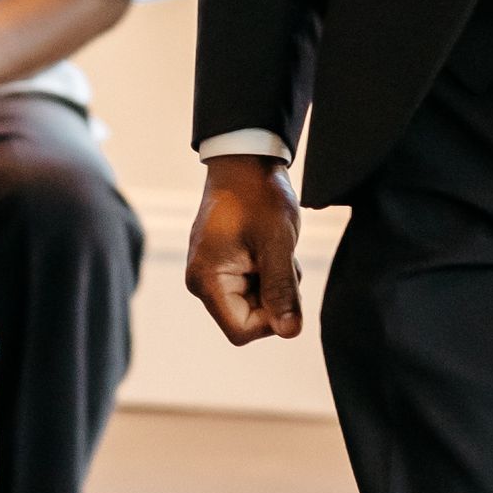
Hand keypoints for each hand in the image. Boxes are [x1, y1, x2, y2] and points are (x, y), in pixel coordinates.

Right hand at [186, 158, 303, 344]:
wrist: (246, 160)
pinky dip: (267, 274)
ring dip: (273, 285)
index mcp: (206, 280)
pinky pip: (249, 287)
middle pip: (247, 319)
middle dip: (274, 297)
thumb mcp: (277, 243)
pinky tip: (269, 248)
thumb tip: (290, 333)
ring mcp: (209, 273)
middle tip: (282, 259)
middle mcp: (201, 281)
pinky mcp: (221, 265)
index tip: (287, 286)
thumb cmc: (259, 196)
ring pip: (252, 304)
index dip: (271, 319)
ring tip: (276, 250)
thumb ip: (282, 290)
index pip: (242, 330)